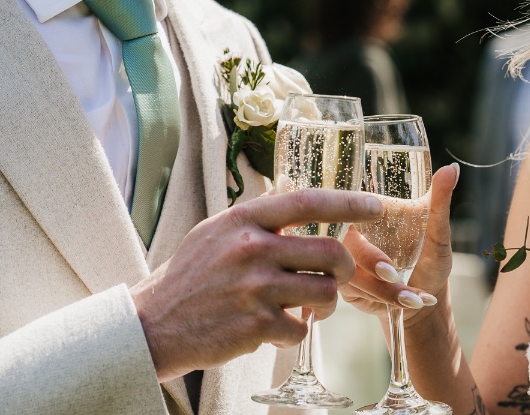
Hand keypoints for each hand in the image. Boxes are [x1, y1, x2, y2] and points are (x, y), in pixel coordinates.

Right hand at [131, 188, 382, 381]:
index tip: (376, 206)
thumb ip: (256, 218)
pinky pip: (301, 329)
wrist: (153, 323)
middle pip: (329, 253)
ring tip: (305, 307)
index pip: (307, 202)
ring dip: (324, 304)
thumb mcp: (216, 232)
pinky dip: (294, 332)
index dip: (348, 203)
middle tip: (336, 276)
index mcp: (243, 220)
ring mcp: (255, 288)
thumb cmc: (190, 276)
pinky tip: (273, 328)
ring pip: (324, 293)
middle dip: (343, 268)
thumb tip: (295, 197)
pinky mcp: (256, 325)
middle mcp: (252, 248)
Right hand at [341, 163, 458, 326]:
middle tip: (395, 274)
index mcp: (367, 214)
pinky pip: (354, 293)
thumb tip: (452, 168)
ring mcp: (343, 261)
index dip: (356, 212)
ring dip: (385, 289)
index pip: (348, 205)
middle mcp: (350, 235)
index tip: (378, 219)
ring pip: (351, 273)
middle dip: (370, 259)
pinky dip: (386, 301)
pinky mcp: (345, 288)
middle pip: (344, 242)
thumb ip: (439, 203)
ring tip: (416, 298)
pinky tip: (414, 302)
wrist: (424, 298)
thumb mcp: (437, 232)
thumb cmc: (428, 258)